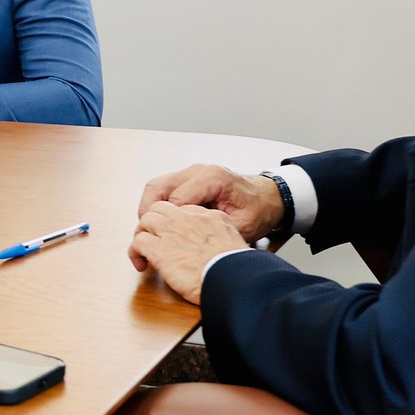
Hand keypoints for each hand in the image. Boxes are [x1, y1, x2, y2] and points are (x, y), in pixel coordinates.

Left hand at [127, 201, 247, 304]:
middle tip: (156, 240)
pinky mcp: (159, 250)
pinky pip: (138, 242)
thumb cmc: (237, 268)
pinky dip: (135, 252)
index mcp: (208, 216)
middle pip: (161, 209)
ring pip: (146, 220)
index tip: (175, 236)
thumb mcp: (236, 241)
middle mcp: (187, 219)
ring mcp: (171, 232)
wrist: (233, 279)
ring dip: (143, 234)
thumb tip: (215, 246)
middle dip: (155, 222)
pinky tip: (142, 264)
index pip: (183, 210)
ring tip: (146, 251)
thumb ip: (222, 237)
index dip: (176, 222)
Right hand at [134, 164, 285, 247]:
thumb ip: (217, 231)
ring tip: (149, 231)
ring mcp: (190, 172)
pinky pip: (162, 188)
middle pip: (158, 187)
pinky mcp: (187, 179)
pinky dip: (156, 205)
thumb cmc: (257, 210)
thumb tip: (192, 243)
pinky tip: (160, 223)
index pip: (176, 199)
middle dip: (148, 213)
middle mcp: (198, 171)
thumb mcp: (242, 225)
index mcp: (212, 179)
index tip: (162, 242)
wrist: (268, 197)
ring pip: (155, 186)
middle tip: (146, 235)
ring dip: (148, 209)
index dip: (167, 223)